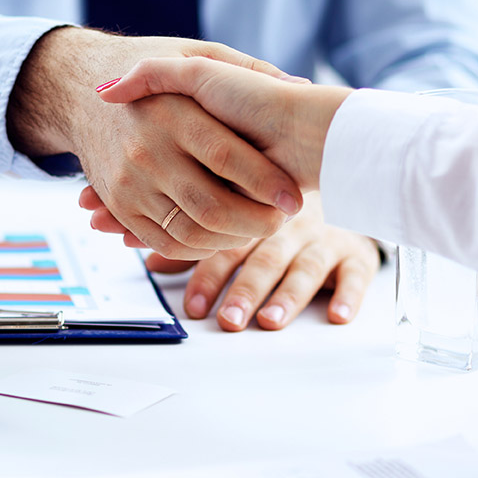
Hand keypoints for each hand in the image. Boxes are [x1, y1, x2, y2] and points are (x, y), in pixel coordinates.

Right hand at [8, 28, 302, 258]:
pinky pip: (163, 242)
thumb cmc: (152, 72)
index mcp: (171, 113)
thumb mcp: (197, 53)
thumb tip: (298, 87)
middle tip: (282, 220)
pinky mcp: (119, 205)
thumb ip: (246, 67)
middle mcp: (146, 152)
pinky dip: (198, 249)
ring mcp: (129, 183)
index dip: (265, 182)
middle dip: (255, 222)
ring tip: (257, 229)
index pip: (226, 156)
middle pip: (209, 205)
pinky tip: (223, 237)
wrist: (79, 90)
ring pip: (188, 231)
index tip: (292, 197)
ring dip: (230, 240)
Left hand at [84, 190, 378, 329]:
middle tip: (227, 320)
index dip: (209, 273)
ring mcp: (323, 233)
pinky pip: (357, 269)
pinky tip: (339, 316)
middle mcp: (286, 222)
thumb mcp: (225, 197)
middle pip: (264, 255)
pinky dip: (351, 293)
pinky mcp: (355, 245)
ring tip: (270, 321)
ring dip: (289, 295)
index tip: (194, 308)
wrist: (335, 157)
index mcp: (249, 209)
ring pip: (306, 264)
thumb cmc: (265, 194)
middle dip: (244, 290)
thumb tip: (119, 236)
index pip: (226, 242)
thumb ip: (177, 221)